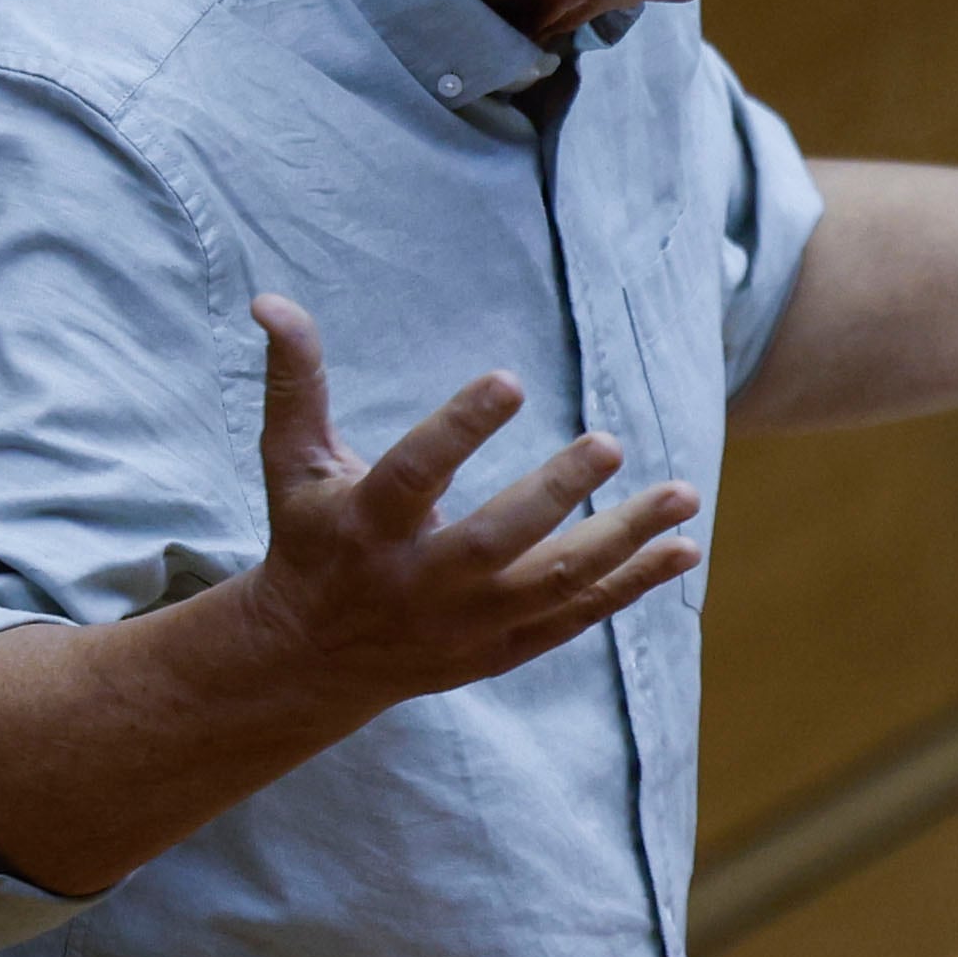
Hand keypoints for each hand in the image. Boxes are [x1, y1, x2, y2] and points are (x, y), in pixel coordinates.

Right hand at [237, 294, 698, 707]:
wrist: (311, 657)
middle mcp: (419, 581)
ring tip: (684, 497)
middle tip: (612, 442)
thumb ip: (294, 382)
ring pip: (552, 585)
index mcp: (366, 527)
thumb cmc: (310, 537)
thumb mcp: (292, 462)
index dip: (458, 428)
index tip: (510, 380)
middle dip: (556, 494)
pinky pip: (576, 617)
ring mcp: (464, 624)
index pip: (414, 474)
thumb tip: (272, 299)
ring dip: (625, 543)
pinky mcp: (499, 651)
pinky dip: (632, 586)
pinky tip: (684, 550)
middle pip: (495, 540)